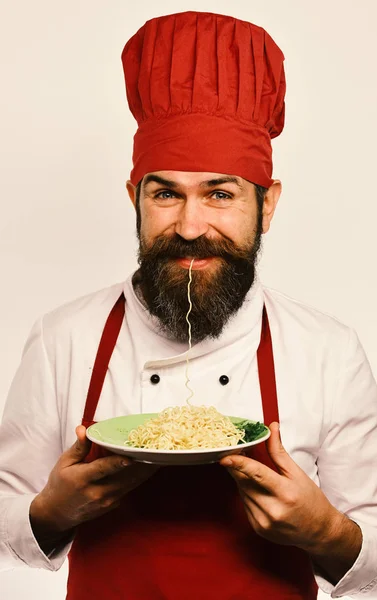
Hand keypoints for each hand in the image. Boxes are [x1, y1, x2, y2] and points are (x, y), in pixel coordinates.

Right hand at [30, 425, 157, 535]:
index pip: (104, 469)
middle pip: (124, 477)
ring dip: (146, 471)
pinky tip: (149, 467)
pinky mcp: (113, 505)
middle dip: (142, 464)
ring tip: (160, 457)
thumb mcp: (64, 463)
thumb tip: (83, 429)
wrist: (57, 514)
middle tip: (157, 450)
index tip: (132, 456)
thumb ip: (79, 447)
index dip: (119, 462)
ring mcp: (107, 501)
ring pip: (131, 483)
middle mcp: (98, 492)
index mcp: (83, 479)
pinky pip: (129, 488)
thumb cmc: (60, 484)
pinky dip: (139, 478)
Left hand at [220, 422, 340, 551]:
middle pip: (245, 482)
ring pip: (242, 492)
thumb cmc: (311, 501)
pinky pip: (245, 504)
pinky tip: (260, 493)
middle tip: (239, 455)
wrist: (319, 532)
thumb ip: (279, 452)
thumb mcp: (297, 474)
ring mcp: (264, 522)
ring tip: (258, 478)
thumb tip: (271, 428)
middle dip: (239, 468)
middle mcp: (273, 510)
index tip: (225, 457)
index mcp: (285, 493)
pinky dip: (247, 494)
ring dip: (244, 481)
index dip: (239, 463)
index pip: (257, 474)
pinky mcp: (258, 528)